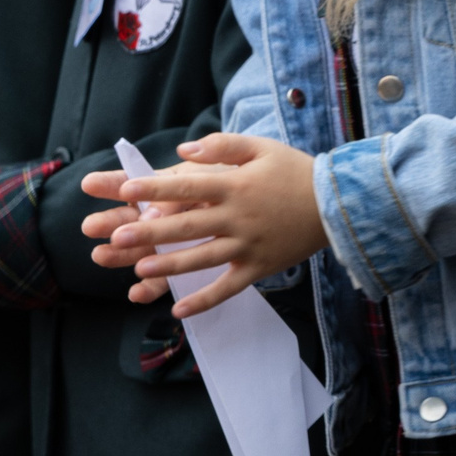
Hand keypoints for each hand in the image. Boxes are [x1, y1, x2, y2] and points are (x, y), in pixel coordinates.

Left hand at [77, 134, 324, 315]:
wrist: (338, 204)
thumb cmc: (295, 171)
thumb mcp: (261, 147)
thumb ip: (222, 146)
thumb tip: (183, 152)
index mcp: (236, 185)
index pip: (189, 185)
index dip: (156, 188)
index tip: (127, 190)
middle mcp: (239, 217)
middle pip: (188, 225)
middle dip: (151, 231)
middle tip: (117, 238)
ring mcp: (248, 245)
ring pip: (202, 258)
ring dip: (171, 264)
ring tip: (140, 269)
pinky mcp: (258, 267)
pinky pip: (228, 288)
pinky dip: (204, 300)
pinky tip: (179, 310)